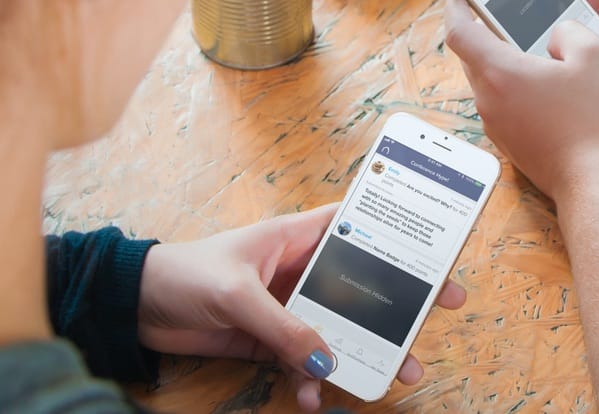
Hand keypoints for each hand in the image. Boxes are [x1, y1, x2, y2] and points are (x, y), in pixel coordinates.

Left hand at [137, 205, 466, 410]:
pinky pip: (305, 358)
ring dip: (361, 352)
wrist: (138, 307)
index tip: (434, 247)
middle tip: (440, 309)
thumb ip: (282, 325)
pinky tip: (313, 394)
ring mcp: (289, 304)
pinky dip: (312, 378)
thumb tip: (325, 356)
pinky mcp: (271, 338)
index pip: (357, 224)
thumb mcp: (238, 294)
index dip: (396, 232)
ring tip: (390, 375)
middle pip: (360, 283)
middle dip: (398, 301)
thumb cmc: (186, 273)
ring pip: (338, 327)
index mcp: (297, 236)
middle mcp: (300, 267)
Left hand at [444, 0, 598, 201]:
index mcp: (499, 72)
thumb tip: (555, 34)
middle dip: (488, 33)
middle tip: (511, 15)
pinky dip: (515, 88)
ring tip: (539, 51)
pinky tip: (548, 87)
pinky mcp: (510, 142)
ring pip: (489, 81)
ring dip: (505, 62)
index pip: (458, 31)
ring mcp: (496, 124)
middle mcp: (488, 99)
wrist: (597, 181)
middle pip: (473, 56)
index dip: (455, 6)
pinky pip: (503, 104)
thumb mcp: (594, 54)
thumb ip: (569, 30)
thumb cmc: (595, 120)